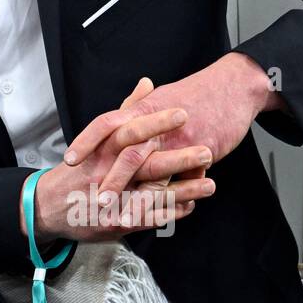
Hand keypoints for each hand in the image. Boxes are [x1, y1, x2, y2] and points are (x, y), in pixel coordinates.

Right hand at [28, 78, 215, 241]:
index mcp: (100, 150)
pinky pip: (147, 219)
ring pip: (150, 195)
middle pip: (142, 164)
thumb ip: (126, 111)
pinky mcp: (115, 223)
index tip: (182, 113)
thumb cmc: (77, 170)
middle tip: (206, 150)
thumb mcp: (96, 138)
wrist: (47, 207)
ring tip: (210, 184)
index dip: (156, 123)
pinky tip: (191, 206)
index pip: (128, 132)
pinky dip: (170, 213)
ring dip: (182, 190)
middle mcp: (104, 174)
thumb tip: (148, 83)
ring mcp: (110, 200)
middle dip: (176, 159)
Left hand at [69, 52, 275, 198]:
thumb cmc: (196, 94)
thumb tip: (115, 122)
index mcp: (143, 108)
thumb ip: (137, 109)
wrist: (234, 86)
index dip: (86, 142)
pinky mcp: (202, 150)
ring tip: (121, 217)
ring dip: (137, 196)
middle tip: (94, 199)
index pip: (105, 124)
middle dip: (110, 178)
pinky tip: (160, 215)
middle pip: (127, 152)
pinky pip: (182, 179)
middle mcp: (157, 123)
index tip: (69, 160)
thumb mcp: (161, 98)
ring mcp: (180, 138)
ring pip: (154, 170)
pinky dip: (171, 198)